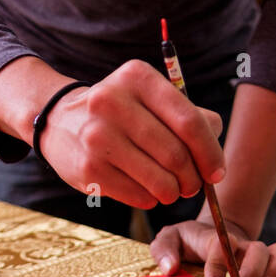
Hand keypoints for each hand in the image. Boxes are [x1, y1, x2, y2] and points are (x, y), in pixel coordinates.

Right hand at [34, 61, 225, 208]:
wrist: (59, 121)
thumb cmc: (120, 113)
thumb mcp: (150, 99)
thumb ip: (189, 117)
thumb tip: (215, 156)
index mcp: (137, 77)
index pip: (189, 121)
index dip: (210, 153)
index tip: (216, 172)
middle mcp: (113, 101)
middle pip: (177, 155)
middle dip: (193, 178)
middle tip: (192, 185)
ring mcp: (97, 136)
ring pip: (161, 181)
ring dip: (174, 193)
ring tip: (171, 189)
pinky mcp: (89, 168)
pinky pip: (141, 196)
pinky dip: (152, 199)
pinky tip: (145, 189)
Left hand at [150, 218, 275, 276]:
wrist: (210, 239)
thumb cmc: (186, 243)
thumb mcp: (168, 239)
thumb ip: (163, 249)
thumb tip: (170, 268)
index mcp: (215, 238)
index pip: (222, 245)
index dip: (219, 266)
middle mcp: (241, 246)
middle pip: (258, 249)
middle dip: (251, 271)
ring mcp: (257, 258)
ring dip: (273, 274)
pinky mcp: (266, 271)